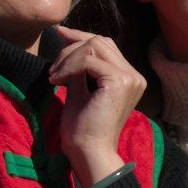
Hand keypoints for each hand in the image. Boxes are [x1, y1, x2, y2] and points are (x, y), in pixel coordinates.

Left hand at [50, 24, 145, 187]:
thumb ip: (79, 70)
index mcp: (129, 78)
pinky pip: (89, 60)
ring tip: (54, 77)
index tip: (58, 34)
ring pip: (94, 46)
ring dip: (68, 57)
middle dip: (71, 46)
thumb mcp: (80, 92)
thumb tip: (68, 44)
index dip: (80, 37)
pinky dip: (69, 66)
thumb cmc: (83, 130)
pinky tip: (57, 81)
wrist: (89, 153)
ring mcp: (130, 78)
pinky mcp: (119, 81)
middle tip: (52, 67)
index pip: (106, 45)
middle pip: (101, 41)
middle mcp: (134, 75)